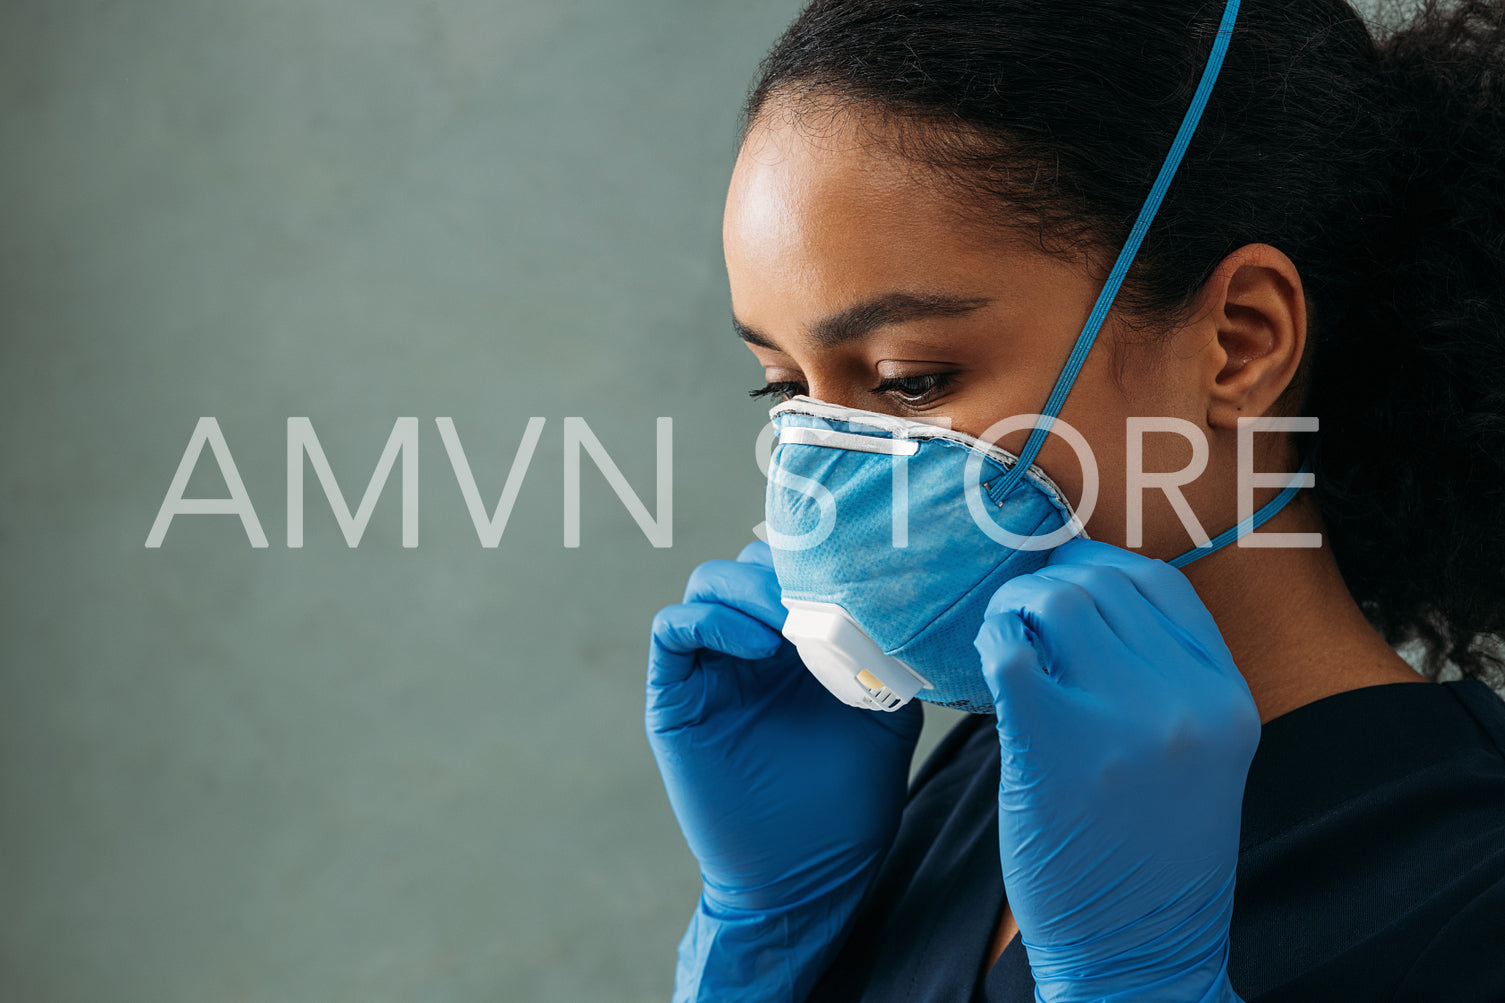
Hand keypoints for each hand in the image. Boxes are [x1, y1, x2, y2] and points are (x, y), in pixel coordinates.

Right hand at [646, 540, 922, 999]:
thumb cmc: (848, 800)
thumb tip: (905, 598)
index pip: (789, 567)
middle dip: (785, 568)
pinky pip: (673, 629)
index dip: (815, 559)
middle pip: (747, 563)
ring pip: (707, 584)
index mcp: (793, 642)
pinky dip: (713, 621)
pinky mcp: (676, 698)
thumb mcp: (885, 711)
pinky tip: (760, 646)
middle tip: (822, 596)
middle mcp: (747, 646)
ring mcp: (709, 669)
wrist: (808, 874)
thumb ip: (885, 652)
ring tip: (791, 619)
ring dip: (749, 587)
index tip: (855, 572)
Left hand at [974, 538, 1257, 1002]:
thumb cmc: (1154, 854)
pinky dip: (991, 641)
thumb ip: (1161, 677)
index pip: (1161, 583)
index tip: (1066, 580)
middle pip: (1101, 583)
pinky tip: (990, 664)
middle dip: (1049, 584)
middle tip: (1021, 612)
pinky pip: (1009, 649)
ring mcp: (1121, 720)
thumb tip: (1081, 596)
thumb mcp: (1197, 754)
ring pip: (1056, 601)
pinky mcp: (1055, 743)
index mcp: (1226, 696)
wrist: (1140, 950)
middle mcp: (1186, 700)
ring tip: (1004, 637)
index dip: (1101, 567)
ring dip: (1015, 606)